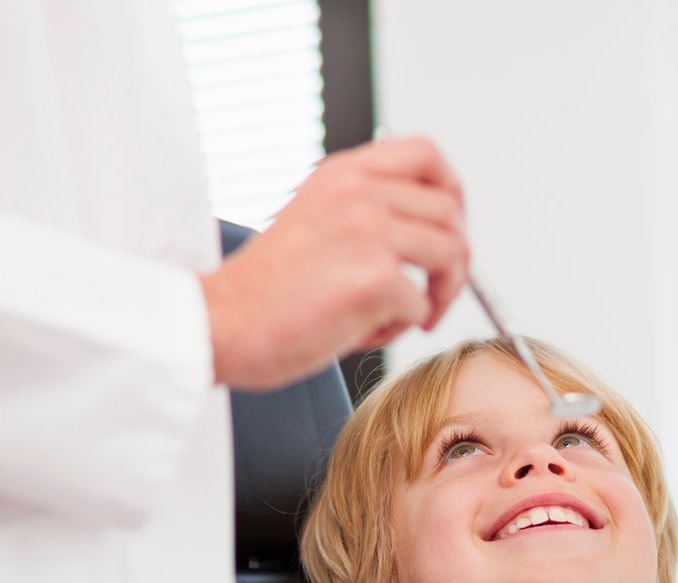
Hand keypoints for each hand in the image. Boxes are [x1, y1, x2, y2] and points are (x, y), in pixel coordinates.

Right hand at [200, 136, 468, 390]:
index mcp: (343, 174)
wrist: (221, 322)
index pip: (426, 155)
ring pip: (452, 254)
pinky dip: (401, 328)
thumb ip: (367, 212)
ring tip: (410, 317)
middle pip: (451, 212)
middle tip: (434, 293)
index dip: (453, 192)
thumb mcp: (316, 220)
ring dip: (442, 294)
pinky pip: (421, 304)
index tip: (450, 227)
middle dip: (456, 260)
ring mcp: (369, 231)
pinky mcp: (376, 278)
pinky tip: (363, 332)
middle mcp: (358, 192)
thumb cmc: (264, 290)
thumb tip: (431, 232)